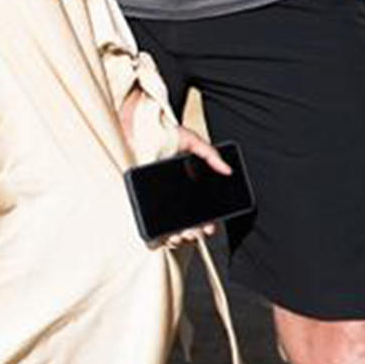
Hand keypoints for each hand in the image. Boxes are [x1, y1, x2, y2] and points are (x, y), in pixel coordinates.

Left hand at [118, 89, 227, 248]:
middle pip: (186, 222)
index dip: (206, 222)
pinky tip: (162, 234)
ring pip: (169, 225)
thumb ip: (210, 154)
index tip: (209, 227)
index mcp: (186, 184)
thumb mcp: (191, 141)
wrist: (138, 127)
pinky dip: (157, 232)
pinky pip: (150, 221)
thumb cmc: (163, 133)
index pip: (200, 210)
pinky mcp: (143, 199)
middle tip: (194, 233)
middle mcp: (173, 194)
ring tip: (180, 235)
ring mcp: (157, 198)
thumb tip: (227, 170)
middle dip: (193, 232)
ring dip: (177, 236)